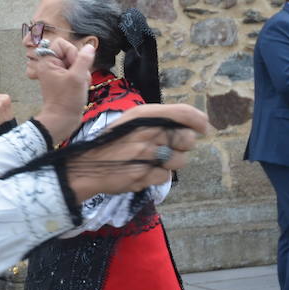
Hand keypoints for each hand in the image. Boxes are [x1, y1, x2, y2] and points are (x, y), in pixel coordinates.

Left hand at [32, 38, 94, 144]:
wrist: (62, 120)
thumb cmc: (67, 100)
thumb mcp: (77, 77)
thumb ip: (84, 60)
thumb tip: (89, 46)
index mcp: (47, 62)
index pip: (61, 43)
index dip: (71, 52)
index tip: (73, 65)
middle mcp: (50, 66)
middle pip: (70, 53)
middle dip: (79, 64)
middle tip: (78, 77)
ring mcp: (58, 73)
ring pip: (76, 63)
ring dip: (82, 73)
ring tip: (80, 84)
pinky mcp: (64, 80)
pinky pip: (77, 72)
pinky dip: (82, 78)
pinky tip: (81, 87)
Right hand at [64, 104, 209, 202]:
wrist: (85, 166)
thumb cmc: (111, 142)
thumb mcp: (131, 122)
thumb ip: (160, 120)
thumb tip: (197, 126)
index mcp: (143, 116)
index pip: (183, 113)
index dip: (198, 120)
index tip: (203, 127)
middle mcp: (148, 132)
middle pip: (187, 139)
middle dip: (182, 146)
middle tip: (167, 148)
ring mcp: (147, 154)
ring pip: (180, 161)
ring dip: (169, 163)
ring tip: (150, 161)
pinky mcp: (145, 174)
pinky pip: (166, 176)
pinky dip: (157, 176)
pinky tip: (143, 172)